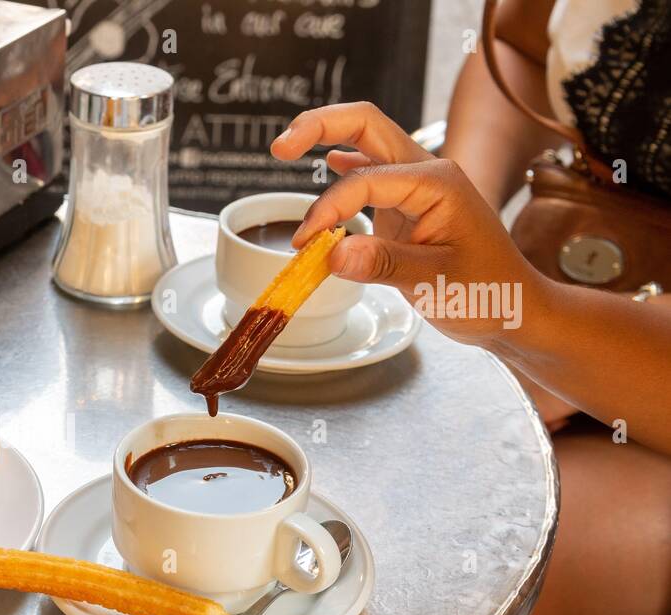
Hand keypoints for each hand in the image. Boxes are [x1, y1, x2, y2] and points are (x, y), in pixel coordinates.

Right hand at [271, 102, 542, 344]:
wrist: (516, 308)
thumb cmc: (489, 293)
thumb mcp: (436, 283)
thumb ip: (384, 264)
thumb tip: (332, 253)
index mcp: (437, 183)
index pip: (365, 180)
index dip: (328, 209)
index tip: (306, 245)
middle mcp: (427, 173)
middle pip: (367, 125)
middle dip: (320, 126)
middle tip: (279, 147)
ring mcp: (417, 187)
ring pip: (368, 141)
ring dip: (327, 137)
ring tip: (286, 149)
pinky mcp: (409, 206)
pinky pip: (372, 171)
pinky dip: (344, 163)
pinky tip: (326, 161)